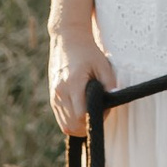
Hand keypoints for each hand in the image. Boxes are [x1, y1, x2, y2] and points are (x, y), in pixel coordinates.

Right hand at [49, 22, 118, 136]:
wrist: (67, 40)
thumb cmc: (87, 52)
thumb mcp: (102, 64)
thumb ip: (109, 83)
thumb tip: (113, 99)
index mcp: (73, 83)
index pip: (81, 115)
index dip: (95, 118)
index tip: (104, 110)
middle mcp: (60, 92)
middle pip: (73, 125)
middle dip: (88, 126)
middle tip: (100, 115)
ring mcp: (55, 96)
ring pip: (66, 125)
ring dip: (80, 127)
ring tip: (92, 115)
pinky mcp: (53, 97)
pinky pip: (61, 119)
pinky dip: (72, 122)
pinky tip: (82, 114)